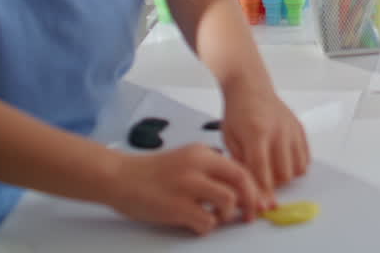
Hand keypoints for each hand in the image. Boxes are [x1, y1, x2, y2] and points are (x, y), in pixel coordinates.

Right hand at [107, 144, 261, 234]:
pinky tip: (195, 224)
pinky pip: (207, 222)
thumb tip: (238, 191)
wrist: (119, 177)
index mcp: (202, 152)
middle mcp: (197, 165)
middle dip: (251, 202)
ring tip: (213, 218)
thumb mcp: (186, 162)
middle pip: (241, 181)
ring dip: (225, 215)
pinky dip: (206, 227)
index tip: (259, 202)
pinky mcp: (176, 207)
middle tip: (249, 216)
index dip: (254, 188)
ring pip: (228, 201)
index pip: (241, 168)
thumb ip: (210, 172)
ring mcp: (187, 186)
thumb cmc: (152, 173)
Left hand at [222, 86, 309, 201]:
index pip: (261, 171)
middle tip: (263, 180)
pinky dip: (297, 165)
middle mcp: (278, 131)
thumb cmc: (237, 112)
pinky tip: (285, 161)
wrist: (250, 86)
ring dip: (286, 176)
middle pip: (283, 174)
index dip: (261, 192)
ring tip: (274, 170)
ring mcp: (291, 129)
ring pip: (298, 168)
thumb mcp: (229, 137)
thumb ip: (239, 161)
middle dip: (273, 185)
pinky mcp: (300, 128)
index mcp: (256, 133)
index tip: (261, 205)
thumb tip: (248, 186)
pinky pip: (306, 157)